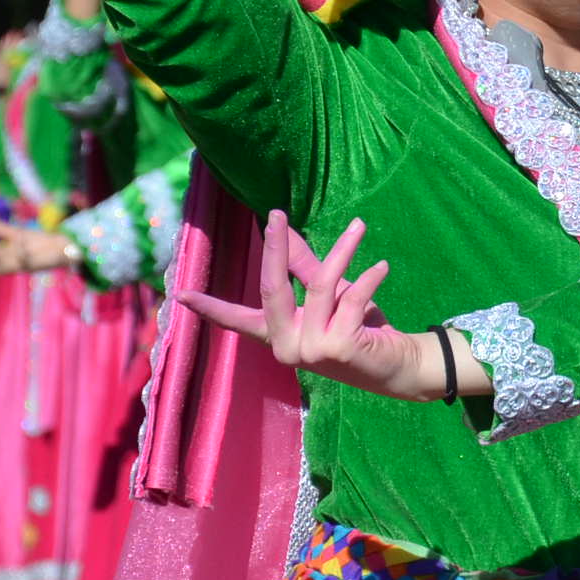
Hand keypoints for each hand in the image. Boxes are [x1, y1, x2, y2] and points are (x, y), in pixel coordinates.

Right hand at [0, 213, 75, 272]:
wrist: (63, 248)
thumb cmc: (37, 243)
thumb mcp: (14, 233)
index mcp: (6, 259)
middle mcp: (13, 264)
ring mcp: (26, 263)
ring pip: (6, 265)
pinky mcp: (40, 260)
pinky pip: (30, 259)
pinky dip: (24, 253)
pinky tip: (20, 243)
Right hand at [179, 211, 468, 402]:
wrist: (399, 365)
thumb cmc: (359, 328)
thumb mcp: (327, 294)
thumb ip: (303, 266)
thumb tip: (281, 230)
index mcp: (277, 336)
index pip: (237, 320)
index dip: (209, 307)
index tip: (180, 295)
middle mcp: (286, 347)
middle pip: (273, 288)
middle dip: (275, 247)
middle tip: (276, 214)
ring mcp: (310, 351)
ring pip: (320, 286)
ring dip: (343, 251)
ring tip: (359, 225)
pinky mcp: (339, 348)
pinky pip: (352, 298)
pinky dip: (369, 277)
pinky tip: (382, 266)